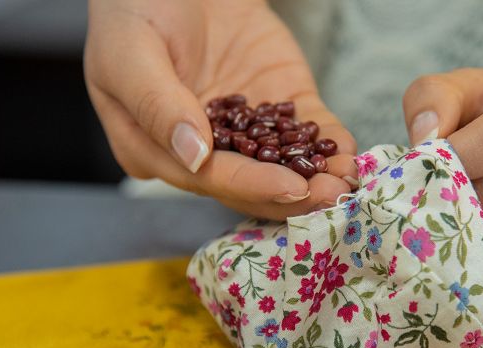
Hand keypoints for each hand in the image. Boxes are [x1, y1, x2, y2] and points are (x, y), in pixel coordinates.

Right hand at [85, 0, 356, 218]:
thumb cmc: (137, 8)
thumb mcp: (131, 52)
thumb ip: (157, 105)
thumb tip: (195, 157)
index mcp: (156, 149)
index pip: (208, 177)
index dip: (250, 186)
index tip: (288, 188)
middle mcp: (204, 150)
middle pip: (250, 183)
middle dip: (293, 194)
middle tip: (331, 195)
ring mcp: (245, 131)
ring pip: (283, 165)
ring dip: (317, 177)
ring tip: (347, 181)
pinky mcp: (277, 106)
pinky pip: (307, 130)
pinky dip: (329, 143)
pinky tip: (350, 154)